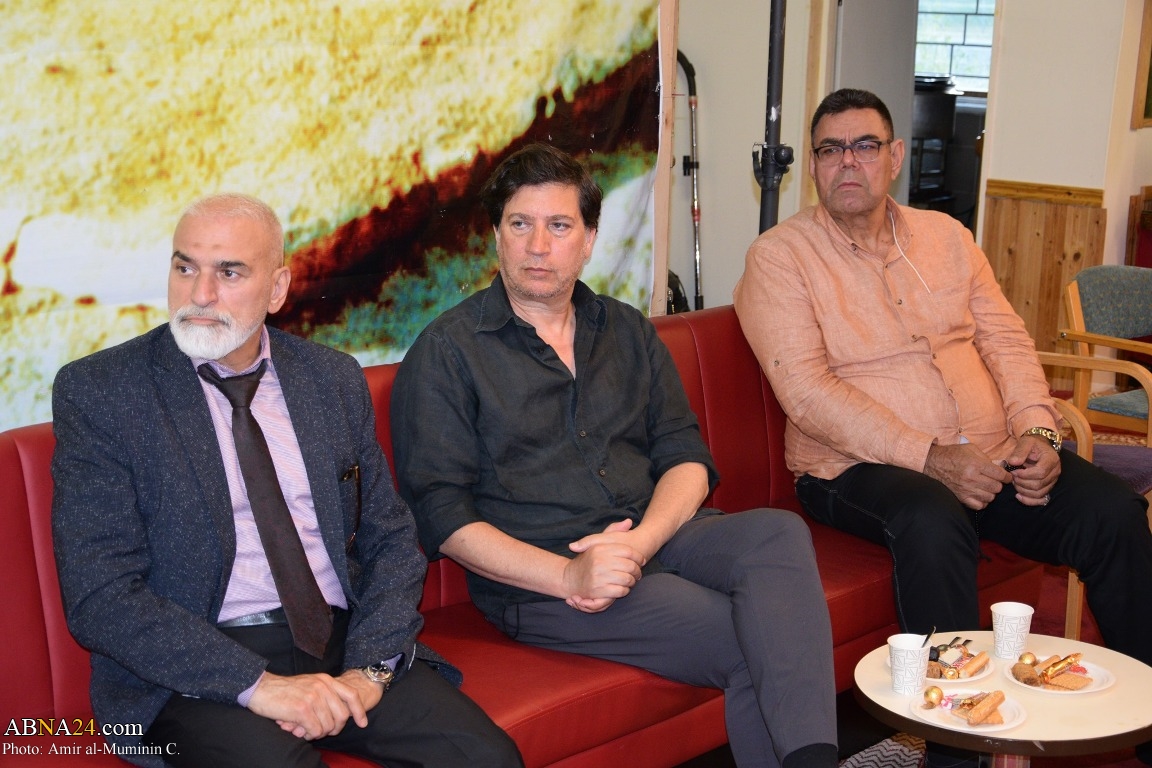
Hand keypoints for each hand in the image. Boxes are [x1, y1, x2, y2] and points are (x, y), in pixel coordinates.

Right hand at [248, 671, 368, 739]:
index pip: (352, 695)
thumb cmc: (285, 691)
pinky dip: (309, 734)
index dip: (359, 711)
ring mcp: (313, 697)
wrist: (261, 689)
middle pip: (342, 715)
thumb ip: (325, 695)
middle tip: (321, 731)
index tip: (362, 723)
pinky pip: (315, 730)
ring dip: (317, 733)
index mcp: (326, 680)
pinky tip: (299, 730)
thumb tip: (340, 717)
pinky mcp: (302, 709)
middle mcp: (322, 687)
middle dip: (335, 728)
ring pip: (328, 726)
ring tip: (304, 728)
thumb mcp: (310, 684)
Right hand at [563, 519, 644, 611]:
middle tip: (638, 574)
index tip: (642, 561)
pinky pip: (620, 591)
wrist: (569, 578)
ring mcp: (598, 576)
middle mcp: (599, 561)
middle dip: (637, 571)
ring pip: (627, 579)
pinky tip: (623, 588)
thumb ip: (613, 531)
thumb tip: (629, 522)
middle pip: (630, 566)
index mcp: (600, 548)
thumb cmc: (587, 560)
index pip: (628, 551)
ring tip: (631, 581)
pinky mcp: (597, 590)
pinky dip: (624, 590)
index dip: (638, 557)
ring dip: (632, 582)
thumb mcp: (597, 542)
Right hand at [923, 443, 1011, 509]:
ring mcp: (966, 489)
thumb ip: (986, 458)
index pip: (1001, 475)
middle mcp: (972, 478)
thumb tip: (999, 467)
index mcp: (976, 464)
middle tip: (994, 480)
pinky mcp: (961, 497)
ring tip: (986, 487)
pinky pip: (979, 505)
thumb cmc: (952, 454)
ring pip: (990, 497)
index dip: (1007, 477)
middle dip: (998, 484)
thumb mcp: (970, 449)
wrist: (932, 463)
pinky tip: (980, 495)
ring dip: (990, 493)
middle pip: (997, 487)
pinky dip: (982, 502)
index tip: (1006, 477)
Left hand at [1002, 435, 1060, 505]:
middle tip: (1012, 477)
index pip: (1040, 472)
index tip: (1014, 471)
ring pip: (1039, 493)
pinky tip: (1018, 496)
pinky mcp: (1048, 487)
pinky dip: (1029, 500)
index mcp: (1051, 460)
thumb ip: (1020, 451)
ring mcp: (1053, 481)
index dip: (1025, 474)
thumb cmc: (1032, 445)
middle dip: (1022, 482)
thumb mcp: (1026, 442)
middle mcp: (1055, 472)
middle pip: (1039, 484)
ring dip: (1023, 490)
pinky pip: (1041, 500)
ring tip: (1015, 483)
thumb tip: (1013, 462)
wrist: (1040, 448)